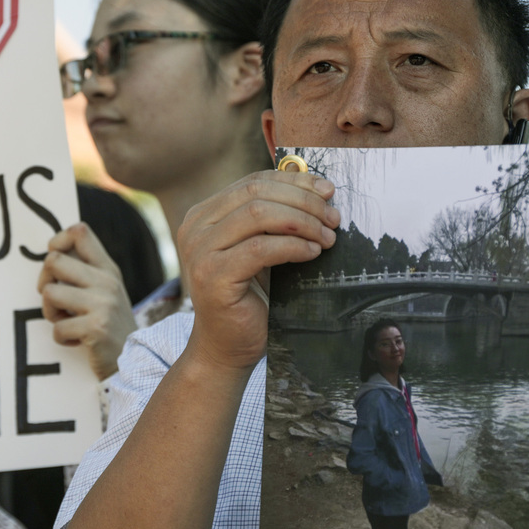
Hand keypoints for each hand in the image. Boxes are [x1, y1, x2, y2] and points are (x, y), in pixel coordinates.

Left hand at [37, 222, 136, 379]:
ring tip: (67, 323)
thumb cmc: (110, 326)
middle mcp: (107, 281)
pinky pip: (57, 327)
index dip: (57, 241)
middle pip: (53, 260)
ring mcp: (103, 303)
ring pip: (49, 292)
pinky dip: (61, 338)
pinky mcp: (96, 327)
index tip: (55, 265)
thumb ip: (86, 271)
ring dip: (50, 313)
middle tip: (56, 302)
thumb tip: (51, 254)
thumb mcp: (106, 292)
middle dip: (44, 283)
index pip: (79, 231)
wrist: (134, 362)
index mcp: (108, 268)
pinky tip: (78, 341)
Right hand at [179, 170, 337, 372]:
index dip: (293, 181)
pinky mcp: (212, 275)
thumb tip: (318, 189)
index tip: (327, 191)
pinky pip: (260, 248)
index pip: (252, 182)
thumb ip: (275, 220)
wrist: (227, 347)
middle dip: (303, 200)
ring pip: (258, 214)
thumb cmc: (250, 298)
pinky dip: (292, 246)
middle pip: (255, 193)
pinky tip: (312, 253)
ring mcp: (199, 251)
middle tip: (333, 217)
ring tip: (327, 237)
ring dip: (302, 222)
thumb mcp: (262, 249)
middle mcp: (195, 227)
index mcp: (204, 215)